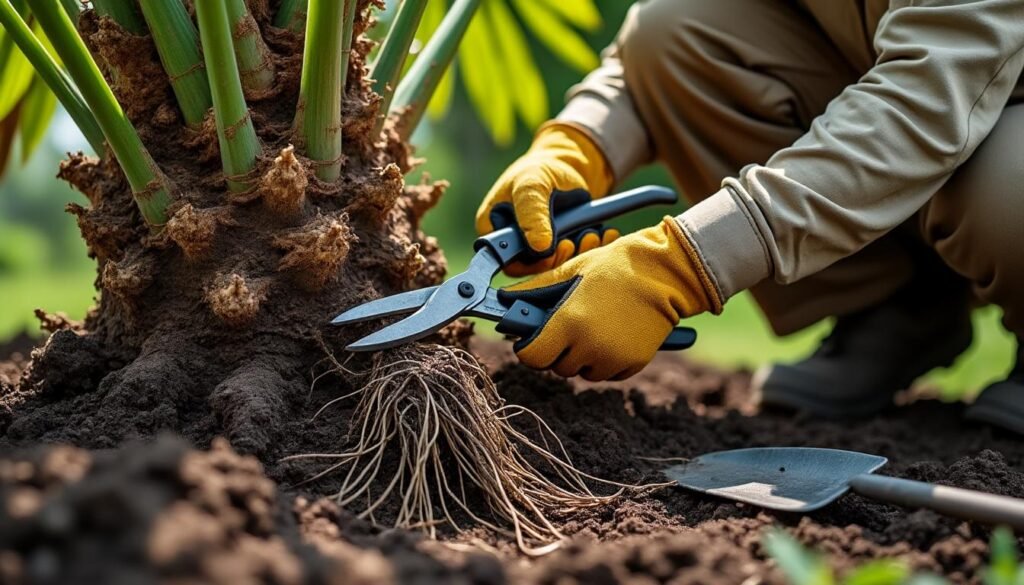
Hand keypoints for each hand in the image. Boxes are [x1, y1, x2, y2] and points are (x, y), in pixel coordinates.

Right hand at [476, 125, 615, 274]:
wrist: (566, 163)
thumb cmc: (541, 169)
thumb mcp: (532, 184)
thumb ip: (532, 213)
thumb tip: (540, 247)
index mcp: (494, 229)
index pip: (508, 261)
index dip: (532, 263)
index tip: (555, 249)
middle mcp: (514, 243)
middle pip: (535, 268)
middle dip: (560, 259)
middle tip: (576, 242)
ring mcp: (538, 246)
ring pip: (557, 265)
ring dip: (578, 254)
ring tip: (591, 235)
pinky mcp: (559, 246)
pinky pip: (573, 257)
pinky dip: (590, 248)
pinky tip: (603, 235)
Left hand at [499, 217, 720, 380]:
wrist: (664, 274)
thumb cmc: (614, 267)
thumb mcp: (571, 271)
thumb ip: (536, 289)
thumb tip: (506, 298)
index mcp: (568, 322)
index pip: (531, 356)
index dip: (529, 348)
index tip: (534, 337)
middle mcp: (588, 346)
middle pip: (557, 367)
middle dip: (558, 351)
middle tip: (570, 325)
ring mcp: (612, 358)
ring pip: (582, 372)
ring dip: (582, 357)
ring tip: (596, 326)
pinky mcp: (632, 365)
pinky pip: (607, 373)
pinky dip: (606, 361)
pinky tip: (614, 334)